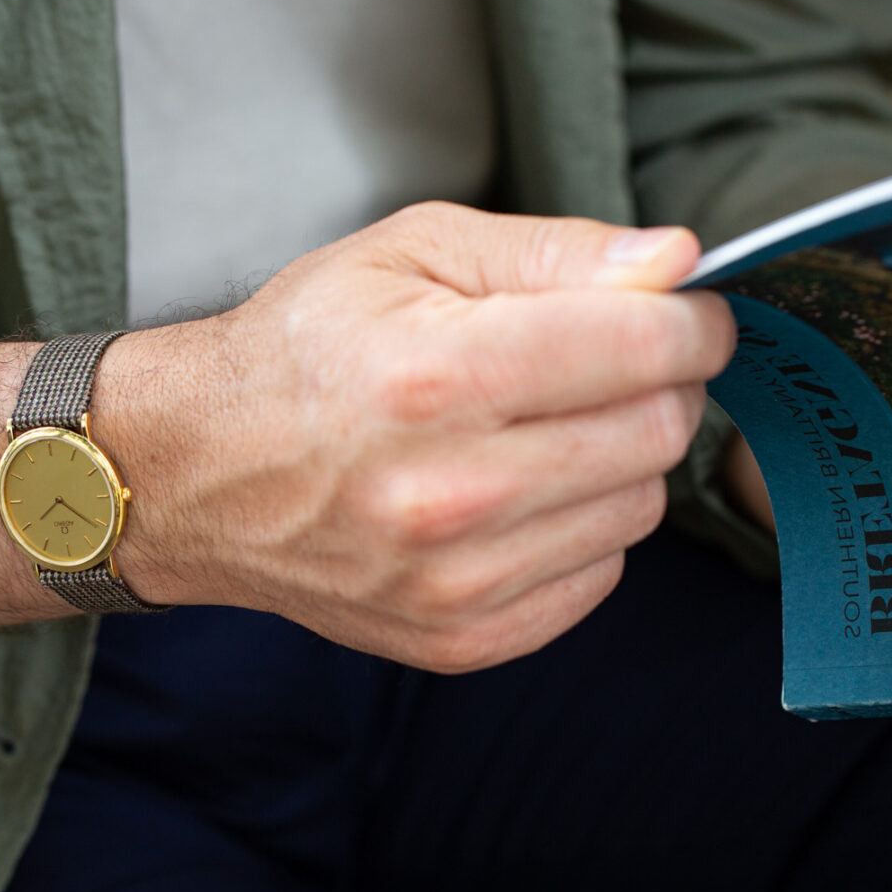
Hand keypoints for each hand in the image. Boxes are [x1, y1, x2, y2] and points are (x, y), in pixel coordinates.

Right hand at [99, 203, 734, 672]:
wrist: (200, 472)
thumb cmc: (309, 347)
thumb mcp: (414, 252)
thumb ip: (556, 252)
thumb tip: (679, 261)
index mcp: (439, 375)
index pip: (647, 347)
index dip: (691, 319)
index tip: (685, 311)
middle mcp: (451, 492)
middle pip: (659, 431)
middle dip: (661, 382)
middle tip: (611, 360)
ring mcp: (456, 581)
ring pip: (641, 507)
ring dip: (619, 457)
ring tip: (543, 426)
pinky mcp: (462, 639)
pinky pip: (599, 577)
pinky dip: (582, 527)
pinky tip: (520, 491)